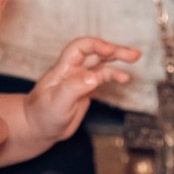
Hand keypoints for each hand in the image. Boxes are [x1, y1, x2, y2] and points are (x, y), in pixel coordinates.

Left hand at [24, 38, 139, 143]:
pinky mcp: (85, 90)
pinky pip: (102, 78)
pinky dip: (115, 76)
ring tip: (135, 57)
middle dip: (114, 50)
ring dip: (118, 60)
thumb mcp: (56, 103)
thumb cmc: (41, 115)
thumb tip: (94, 77)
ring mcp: (80, 79)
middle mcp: (73, 70)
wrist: (38, 128)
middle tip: (133, 54)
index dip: (96, 45)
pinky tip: (125, 78)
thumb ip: (73, 88)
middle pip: (95, 52)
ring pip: (101, 64)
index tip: (111, 51)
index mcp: (63, 69)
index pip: (80, 48)